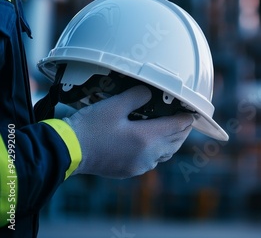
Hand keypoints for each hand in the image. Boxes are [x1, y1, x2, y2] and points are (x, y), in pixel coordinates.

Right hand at [64, 85, 192, 178]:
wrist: (68, 151)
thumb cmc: (89, 128)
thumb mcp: (114, 105)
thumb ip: (136, 96)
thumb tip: (150, 92)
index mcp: (146, 138)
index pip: (176, 127)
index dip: (186, 118)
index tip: (191, 112)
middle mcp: (147, 155)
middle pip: (175, 142)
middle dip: (182, 130)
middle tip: (185, 120)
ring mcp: (139, 165)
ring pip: (165, 154)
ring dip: (172, 142)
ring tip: (173, 131)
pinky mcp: (129, 171)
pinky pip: (152, 161)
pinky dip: (159, 151)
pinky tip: (153, 145)